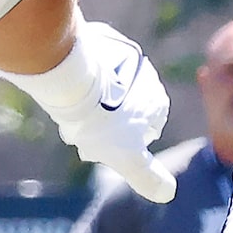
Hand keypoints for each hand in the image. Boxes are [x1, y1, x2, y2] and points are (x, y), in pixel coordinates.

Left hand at [48, 23, 173, 202]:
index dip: (119, 143)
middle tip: (82, 130)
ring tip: (70, 112)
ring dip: (90, 99)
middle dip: (103, 120)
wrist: (72, 79)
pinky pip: (89, 64)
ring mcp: (122, 53)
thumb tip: (167, 193)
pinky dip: (80, 77)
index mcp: (157, 100)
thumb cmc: (102, 120)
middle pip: (121, 107)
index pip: (142, 130)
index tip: (100, 145)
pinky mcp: (97, 38)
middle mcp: (145, 73)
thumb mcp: (127, 158)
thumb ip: (148, 177)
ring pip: (104, 86)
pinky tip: (65, 88)